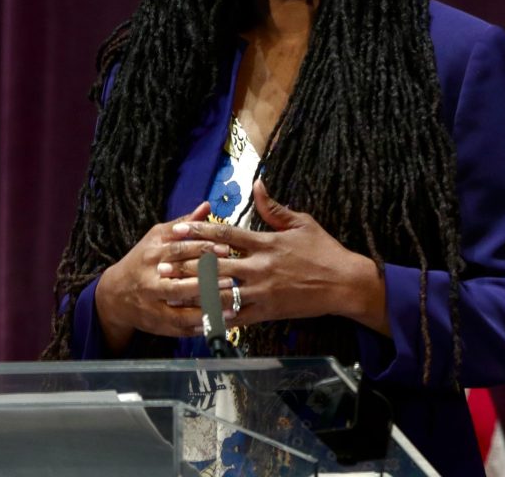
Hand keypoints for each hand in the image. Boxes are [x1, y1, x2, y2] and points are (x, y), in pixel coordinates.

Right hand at [94, 202, 234, 350]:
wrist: (114, 294)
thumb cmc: (142, 261)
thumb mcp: (156, 238)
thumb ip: (183, 225)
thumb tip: (206, 206)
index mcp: (151, 254)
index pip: (178, 250)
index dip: (202, 249)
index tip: (226, 249)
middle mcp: (150, 280)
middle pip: (179, 280)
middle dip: (206, 280)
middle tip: (232, 277)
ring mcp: (153, 304)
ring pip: (181, 308)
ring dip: (207, 306)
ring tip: (231, 301)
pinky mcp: (158, 324)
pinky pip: (182, 326)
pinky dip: (202, 324)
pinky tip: (221, 320)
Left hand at [162, 180, 388, 334]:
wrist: (344, 284)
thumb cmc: (324, 251)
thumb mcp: (302, 222)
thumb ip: (274, 208)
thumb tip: (258, 185)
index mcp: (265, 242)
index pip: (224, 234)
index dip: (198, 231)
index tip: (176, 229)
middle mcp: (259, 267)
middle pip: (215, 264)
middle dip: (185, 265)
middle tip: (161, 265)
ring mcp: (262, 291)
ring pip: (220, 292)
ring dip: (192, 292)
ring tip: (169, 292)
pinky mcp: (267, 311)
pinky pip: (236, 316)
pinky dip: (215, 318)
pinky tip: (196, 319)